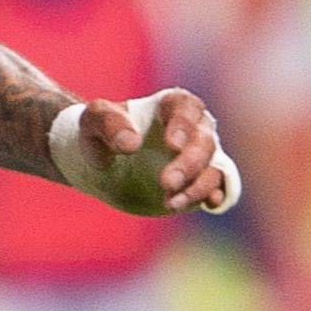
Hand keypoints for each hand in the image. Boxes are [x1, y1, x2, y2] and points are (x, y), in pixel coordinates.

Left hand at [50, 88, 240, 216]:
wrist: (101, 165)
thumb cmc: (99, 134)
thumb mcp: (92, 122)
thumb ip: (108, 124)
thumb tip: (131, 143)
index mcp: (169, 106)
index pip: (187, 108)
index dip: (184, 125)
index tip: (172, 145)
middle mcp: (191, 129)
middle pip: (204, 141)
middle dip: (190, 163)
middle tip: (166, 183)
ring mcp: (197, 157)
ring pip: (213, 167)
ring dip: (197, 186)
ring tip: (170, 203)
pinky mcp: (197, 183)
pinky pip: (218, 187)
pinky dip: (216, 195)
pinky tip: (209, 204)